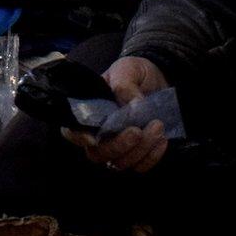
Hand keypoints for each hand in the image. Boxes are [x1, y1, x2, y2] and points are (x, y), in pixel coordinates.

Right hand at [64, 56, 170, 173]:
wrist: (157, 79)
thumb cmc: (134, 72)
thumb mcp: (127, 69)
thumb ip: (124, 84)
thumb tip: (133, 106)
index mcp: (89, 111)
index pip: (72, 131)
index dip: (78, 138)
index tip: (94, 139)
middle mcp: (99, 133)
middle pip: (98, 154)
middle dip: (119, 145)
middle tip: (138, 130)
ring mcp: (117, 147)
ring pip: (120, 163)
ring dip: (140, 150)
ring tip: (157, 126)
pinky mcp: (137, 154)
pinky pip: (140, 166)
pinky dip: (152, 156)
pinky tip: (162, 140)